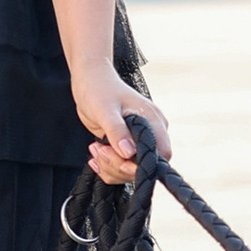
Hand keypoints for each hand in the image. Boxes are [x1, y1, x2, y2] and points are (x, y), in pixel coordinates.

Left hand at [74, 66, 167, 187]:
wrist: (89, 80)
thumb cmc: (99, 89)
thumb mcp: (105, 110)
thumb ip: (117, 131)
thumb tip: (128, 153)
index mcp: (153, 121)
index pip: (162, 154)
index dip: (143, 164)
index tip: (120, 159)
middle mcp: (150, 132)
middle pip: (143, 165)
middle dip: (118, 165)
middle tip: (99, 150)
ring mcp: (137, 140)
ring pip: (130, 169)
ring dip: (109, 166)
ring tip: (95, 148)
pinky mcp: (125, 145)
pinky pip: (120, 166)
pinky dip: (106, 165)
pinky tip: (95, 152)